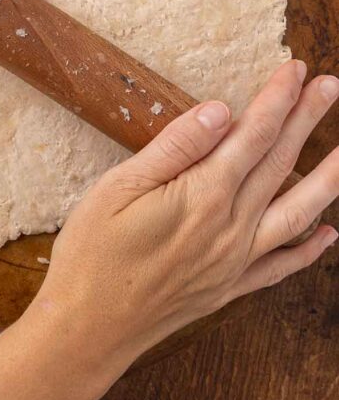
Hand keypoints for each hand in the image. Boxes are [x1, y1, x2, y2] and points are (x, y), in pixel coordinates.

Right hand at [31, 59, 338, 398]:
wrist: (86, 331)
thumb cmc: (92, 254)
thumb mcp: (119, 187)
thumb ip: (176, 147)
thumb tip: (221, 110)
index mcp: (203, 196)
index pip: (252, 134)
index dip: (278, 99)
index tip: (297, 69)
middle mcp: (230, 228)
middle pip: (279, 163)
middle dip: (306, 120)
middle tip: (330, 86)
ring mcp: (234, 262)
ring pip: (296, 213)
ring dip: (327, 178)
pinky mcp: (228, 288)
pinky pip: (282, 266)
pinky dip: (310, 250)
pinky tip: (329, 234)